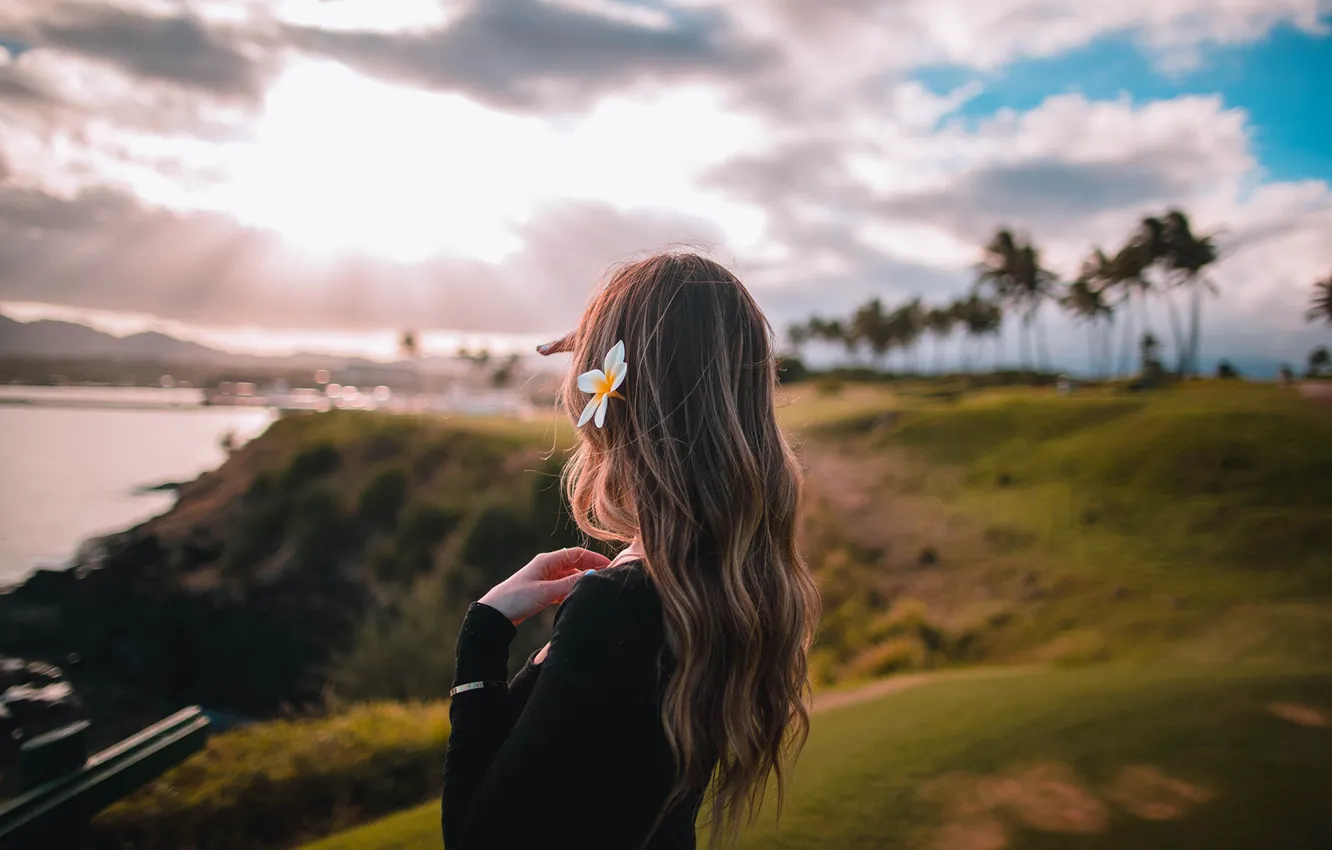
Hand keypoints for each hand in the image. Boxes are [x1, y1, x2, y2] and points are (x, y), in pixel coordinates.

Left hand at [478, 547, 610, 624]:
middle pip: (575, 564)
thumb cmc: (517, 598)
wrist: (494, 613)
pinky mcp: (541, 590)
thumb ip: (569, 584)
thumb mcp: (546, 592)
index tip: (610, 566)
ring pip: (569, 576)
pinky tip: (577, 599)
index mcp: (547, 561)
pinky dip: (571, 591)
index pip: (577, 553)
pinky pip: (562, 587)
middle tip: (606, 579)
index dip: (594, 558)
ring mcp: (544, 578)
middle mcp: (547, 566)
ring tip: (595, 590)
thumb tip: (592, 577)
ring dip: (581, 581)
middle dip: (590, 569)